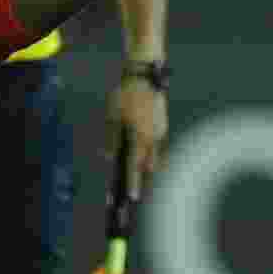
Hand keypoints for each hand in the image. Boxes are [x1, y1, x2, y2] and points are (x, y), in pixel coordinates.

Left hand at [105, 76, 167, 198]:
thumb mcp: (112, 117)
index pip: (135, 165)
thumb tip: (108, 158)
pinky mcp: (163, 127)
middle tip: (134, 194)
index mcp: (140, 136)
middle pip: (147, 166)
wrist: (144, 75)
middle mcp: (153, 137)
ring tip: (139, 179)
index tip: (133, 198)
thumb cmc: (125, 95)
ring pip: (155, 158)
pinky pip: (159, 148)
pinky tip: (147, 162)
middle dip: (140, 180)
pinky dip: (153, 156)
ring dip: (147, 168)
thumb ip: (111, 139)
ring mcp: (161, 132)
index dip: (134, 182)